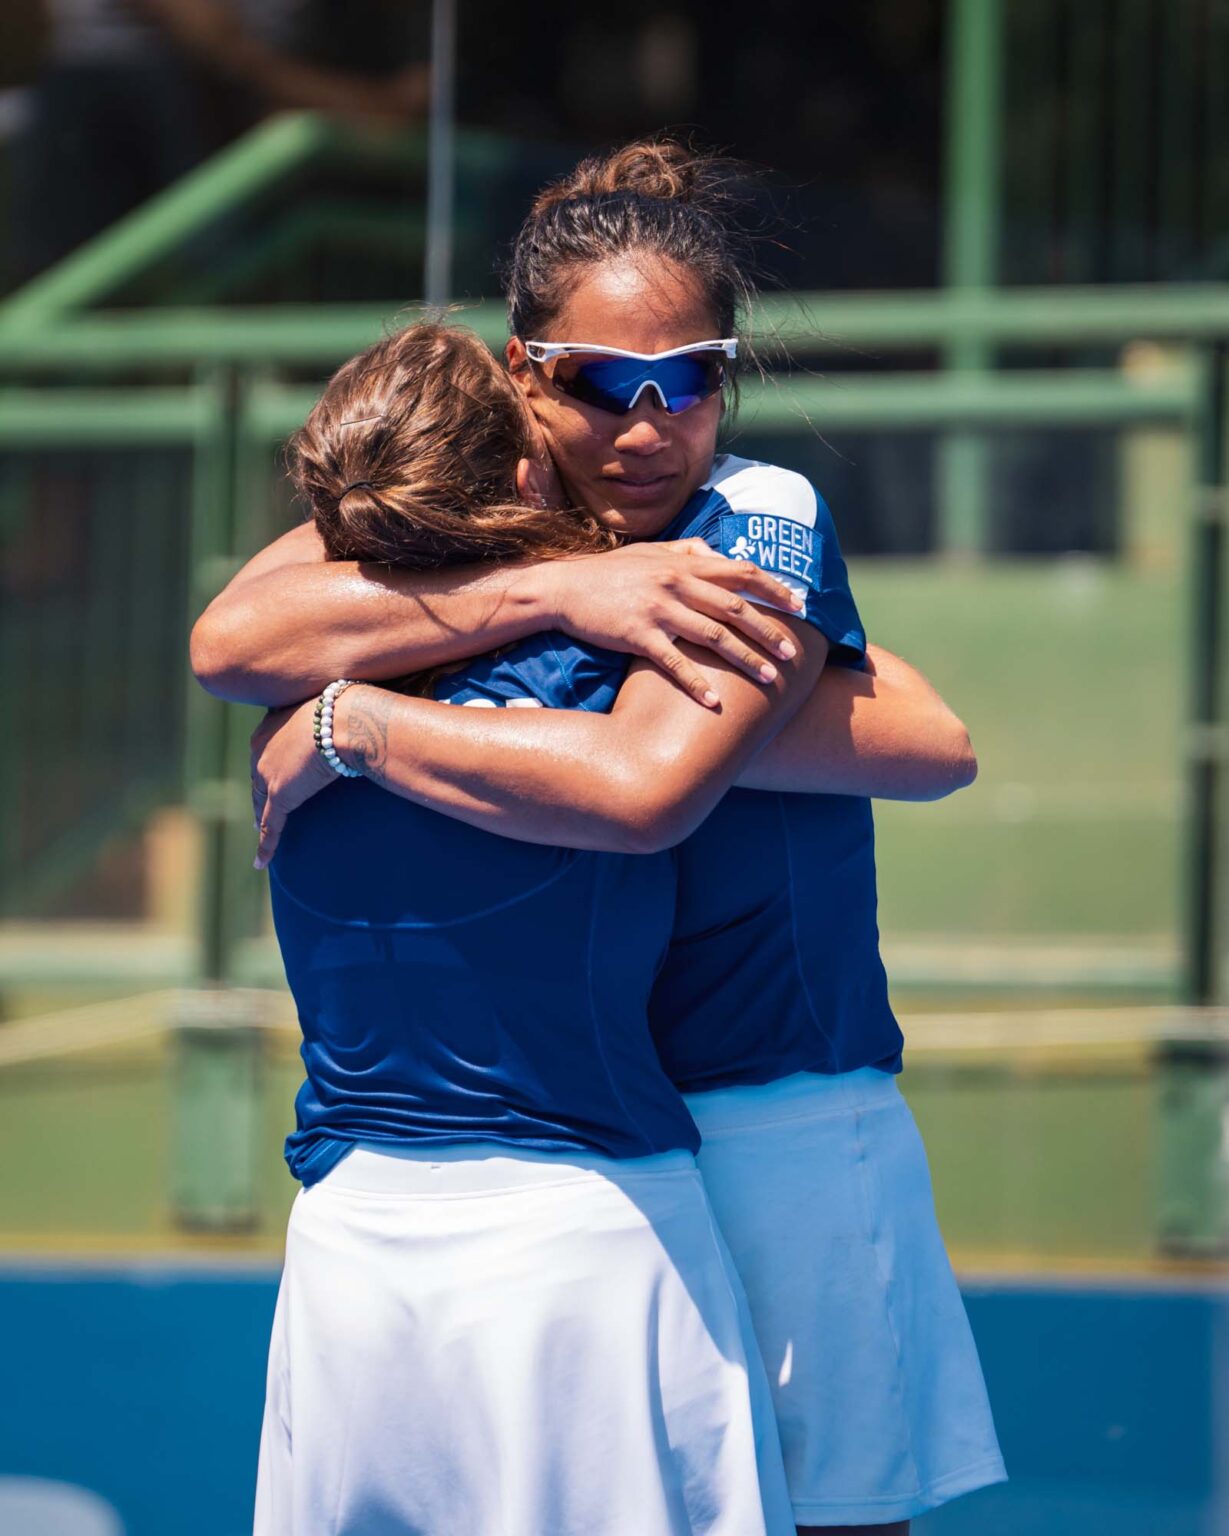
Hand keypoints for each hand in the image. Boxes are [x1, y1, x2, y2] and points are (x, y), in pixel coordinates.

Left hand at [250, 700, 337, 869]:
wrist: (342, 718)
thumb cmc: (343, 707)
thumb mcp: (329, 710)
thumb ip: (328, 719)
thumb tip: (350, 720)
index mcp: (269, 727)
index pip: (263, 752)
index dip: (265, 767)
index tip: (268, 774)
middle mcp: (261, 750)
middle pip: (257, 778)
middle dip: (259, 792)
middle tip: (260, 806)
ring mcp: (268, 773)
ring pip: (260, 802)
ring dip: (260, 816)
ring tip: (260, 829)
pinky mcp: (280, 795)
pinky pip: (270, 825)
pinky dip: (266, 845)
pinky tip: (260, 861)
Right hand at [543, 540, 805, 707]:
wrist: (562, 588)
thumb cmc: (608, 572)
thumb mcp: (650, 551)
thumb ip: (686, 550)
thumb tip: (717, 552)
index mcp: (683, 563)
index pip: (741, 572)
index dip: (774, 589)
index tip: (799, 605)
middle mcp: (676, 583)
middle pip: (735, 609)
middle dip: (770, 631)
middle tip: (793, 653)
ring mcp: (658, 610)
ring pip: (714, 636)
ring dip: (746, 659)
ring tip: (769, 678)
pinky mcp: (637, 635)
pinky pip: (675, 662)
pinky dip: (697, 684)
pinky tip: (714, 702)